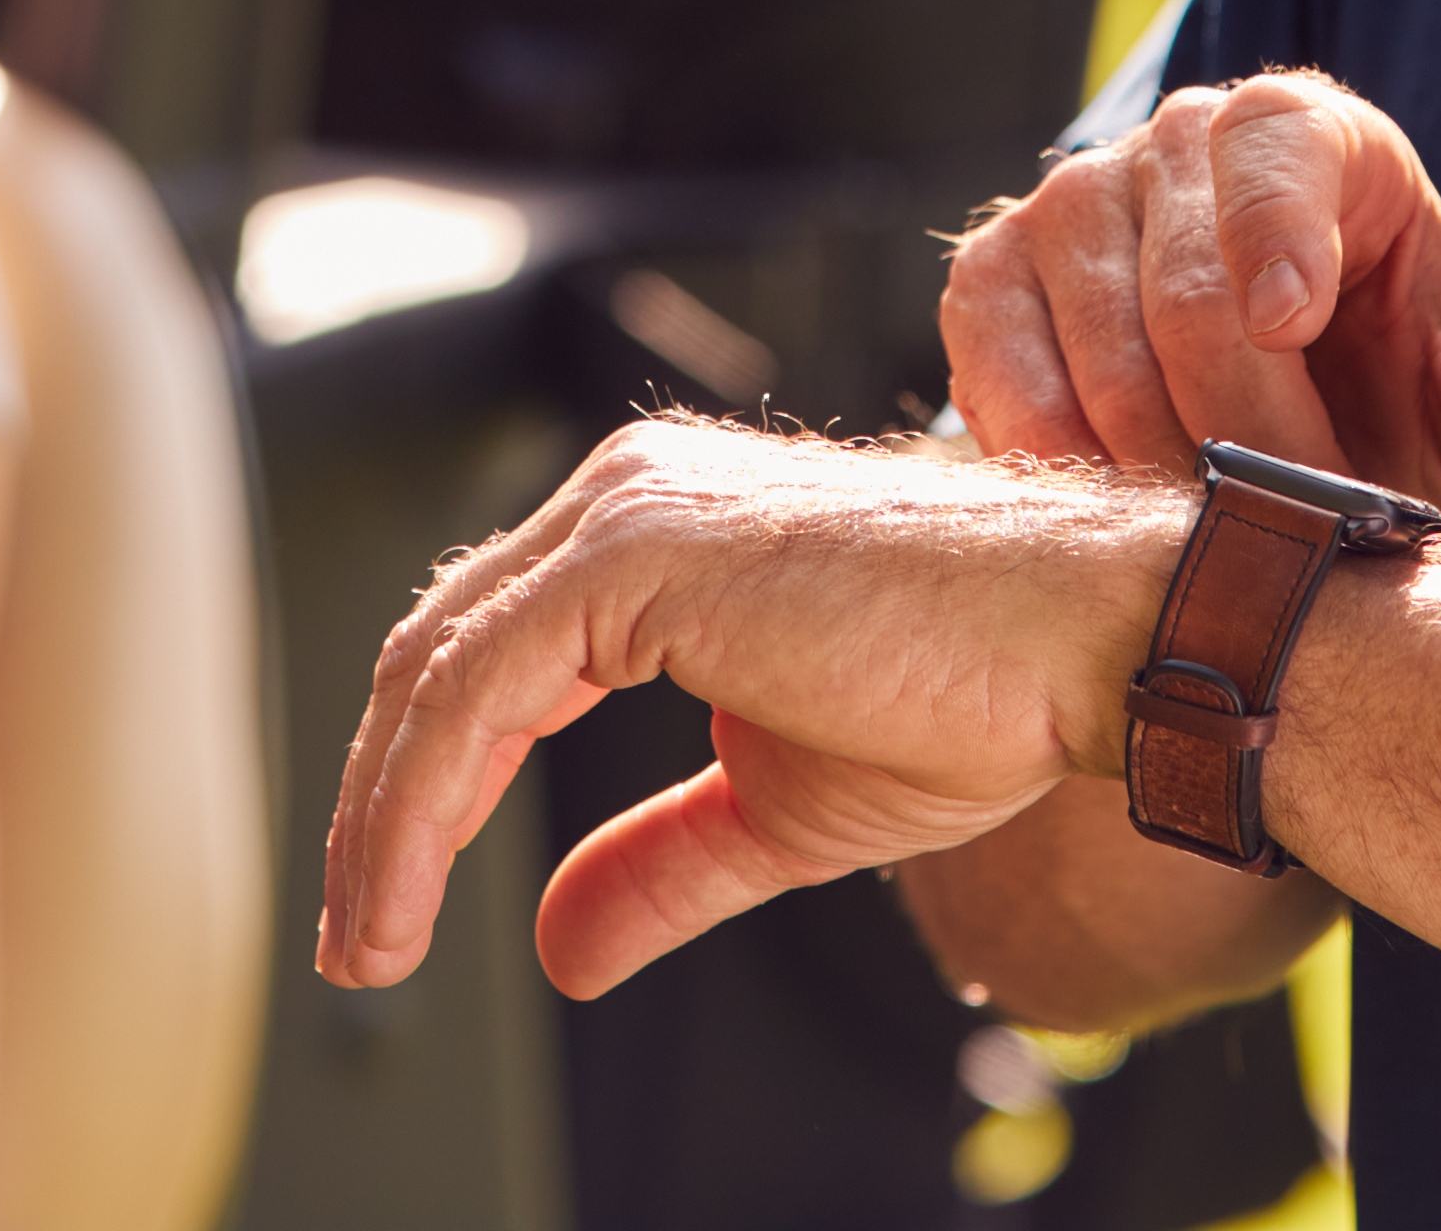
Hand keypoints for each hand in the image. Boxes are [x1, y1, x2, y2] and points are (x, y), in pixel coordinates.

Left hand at [319, 422, 1174, 1004]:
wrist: (1082, 642)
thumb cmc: (975, 695)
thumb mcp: (775, 809)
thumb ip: (659, 861)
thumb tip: (560, 943)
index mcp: (654, 533)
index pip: (483, 655)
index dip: (420, 787)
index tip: (392, 906)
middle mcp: (624, 497)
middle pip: (436, 654)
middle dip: (378, 808)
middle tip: (359, 941)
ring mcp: (626, 511)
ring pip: (435, 671)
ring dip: (382, 821)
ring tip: (371, 944)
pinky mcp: (637, 552)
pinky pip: (474, 688)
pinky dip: (420, 802)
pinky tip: (410, 893)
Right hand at [944, 71, 1440, 532]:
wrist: (1259, 438)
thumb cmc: (1382, 406)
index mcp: (1307, 130)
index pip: (1278, 163)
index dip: (1280, 244)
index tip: (1292, 331)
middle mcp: (1177, 137)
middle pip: (1187, 293)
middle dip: (1243, 439)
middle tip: (1290, 546)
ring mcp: (1071, 200)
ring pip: (1094, 348)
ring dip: (1158, 474)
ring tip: (1222, 560)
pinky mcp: (990, 276)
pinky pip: (1000, 371)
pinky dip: (1054, 461)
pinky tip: (1118, 524)